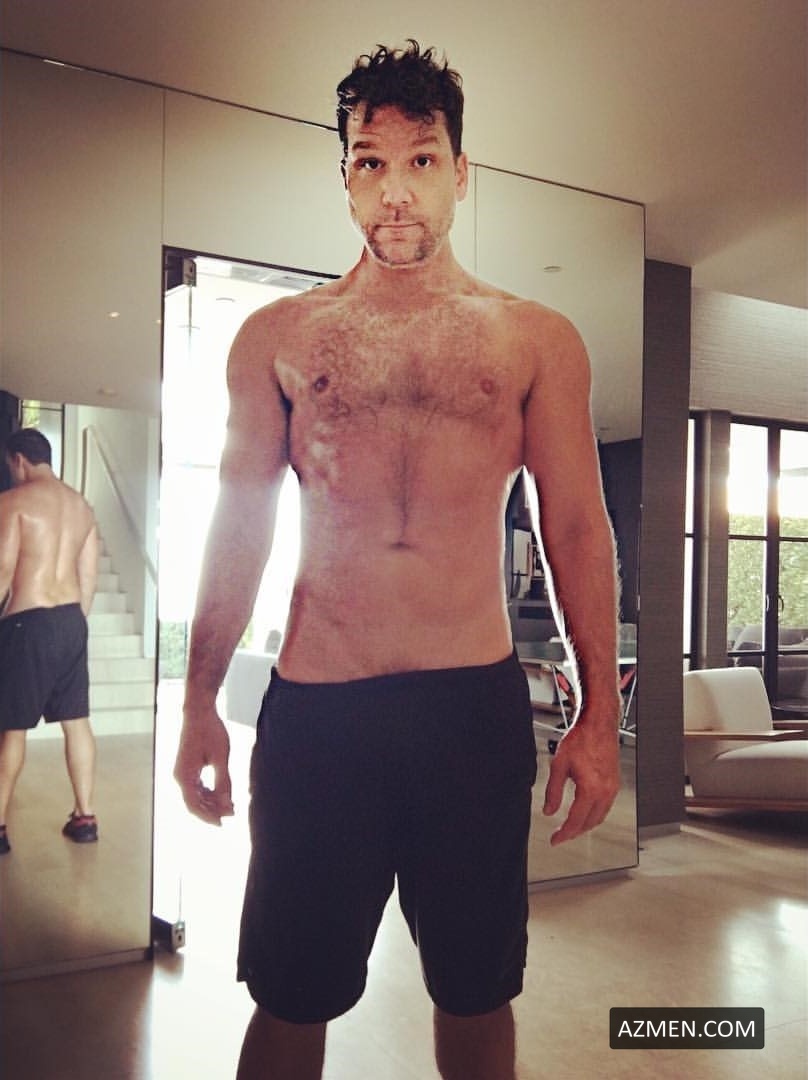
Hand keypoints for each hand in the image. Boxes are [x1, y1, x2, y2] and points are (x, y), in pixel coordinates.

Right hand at [173, 704, 234, 825]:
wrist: (199, 711)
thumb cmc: (210, 730)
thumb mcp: (221, 757)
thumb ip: (223, 781)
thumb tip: (227, 803)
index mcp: (184, 775)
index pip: (194, 805)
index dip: (208, 816)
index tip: (223, 823)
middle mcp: (180, 776)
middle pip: (194, 802)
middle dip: (213, 810)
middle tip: (233, 812)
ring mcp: (183, 772)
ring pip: (196, 796)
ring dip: (212, 802)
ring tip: (231, 805)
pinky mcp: (188, 767)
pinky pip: (197, 787)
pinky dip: (209, 792)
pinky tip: (223, 794)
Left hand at [542, 711, 619, 845]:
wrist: (598, 724)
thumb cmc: (580, 739)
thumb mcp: (559, 765)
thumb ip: (553, 791)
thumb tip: (548, 811)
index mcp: (591, 789)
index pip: (576, 821)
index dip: (564, 834)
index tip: (554, 840)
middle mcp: (606, 791)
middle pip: (590, 823)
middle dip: (575, 832)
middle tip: (561, 836)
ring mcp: (613, 788)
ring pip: (600, 817)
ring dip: (585, 825)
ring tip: (571, 828)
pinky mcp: (615, 783)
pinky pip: (606, 806)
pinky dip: (594, 814)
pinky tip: (585, 812)